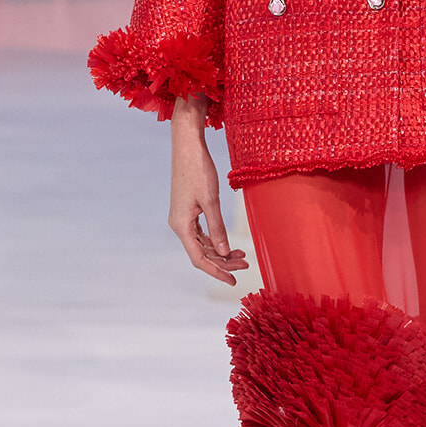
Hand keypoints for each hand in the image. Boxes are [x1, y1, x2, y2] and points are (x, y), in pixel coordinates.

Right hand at [168, 96, 248, 285]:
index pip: (199, 259)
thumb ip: (218, 228)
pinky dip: (216, 240)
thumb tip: (223, 252)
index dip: (217, 272)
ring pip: (202, 244)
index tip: (233, 281)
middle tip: (246, 265)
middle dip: (224, 262)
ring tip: (242, 256)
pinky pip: (201, 233)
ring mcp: (182, 218)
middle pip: (202, 253)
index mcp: (181, 226)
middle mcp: (179, 225)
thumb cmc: (198, 169)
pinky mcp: (187, 211)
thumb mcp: (211, 200)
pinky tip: (229, 244)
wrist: (187, 146)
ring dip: (221, 252)